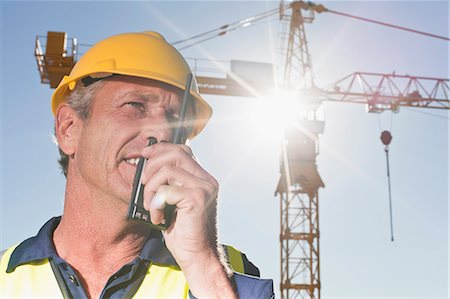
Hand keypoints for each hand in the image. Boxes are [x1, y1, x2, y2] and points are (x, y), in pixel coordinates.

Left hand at [140, 142, 218, 267]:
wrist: (197, 256)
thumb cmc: (183, 232)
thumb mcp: (174, 202)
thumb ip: (169, 183)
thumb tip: (147, 164)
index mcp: (203, 178)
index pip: (182, 150)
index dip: (160, 149)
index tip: (143, 155)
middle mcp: (207, 180)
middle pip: (175, 153)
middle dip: (152, 166)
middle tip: (143, 184)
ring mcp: (204, 188)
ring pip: (168, 169)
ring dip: (151, 187)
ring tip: (151, 205)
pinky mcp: (197, 199)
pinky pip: (166, 190)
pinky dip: (155, 203)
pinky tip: (158, 217)